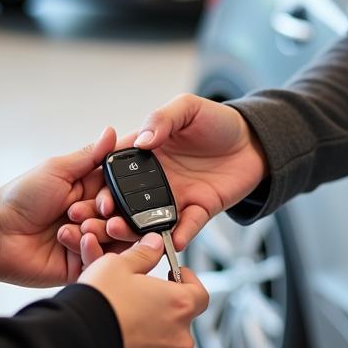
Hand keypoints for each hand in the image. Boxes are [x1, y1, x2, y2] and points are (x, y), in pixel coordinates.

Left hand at [0, 127, 115, 286]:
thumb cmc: (20, 197)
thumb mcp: (57, 170)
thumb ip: (90, 155)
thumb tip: (111, 133)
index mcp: (89, 189)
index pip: (120, 189)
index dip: (122, 191)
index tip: (115, 192)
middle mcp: (92, 214)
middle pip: (122, 215)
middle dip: (112, 213)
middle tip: (99, 210)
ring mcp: (88, 239)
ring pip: (115, 238)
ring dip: (101, 230)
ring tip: (80, 226)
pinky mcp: (81, 263)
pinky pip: (100, 260)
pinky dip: (91, 250)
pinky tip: (72, 240)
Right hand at [59, 94, 268, 253]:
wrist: (254, 139)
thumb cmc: (216, 120)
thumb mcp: (187, 108)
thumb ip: (162, 119)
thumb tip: (142, 141)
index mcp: (145, 152)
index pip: (116, 170)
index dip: (102, 184)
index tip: (93, 198)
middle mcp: (156, 178)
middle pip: (127, 201)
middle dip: (112, 215)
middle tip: (102, 225)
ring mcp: (176, 196)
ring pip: (150, 219)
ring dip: (137, 230)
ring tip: (127, 234)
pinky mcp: (199, 210)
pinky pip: (186, 226)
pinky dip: (179, 235)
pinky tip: (173, 240)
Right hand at [79, 232, 208, 347]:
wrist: (74, 342)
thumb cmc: (99, 302)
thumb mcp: (118, 264)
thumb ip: (144, 254)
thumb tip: (155, 245)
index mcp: (179, 305)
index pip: (200, 293)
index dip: (189, 282)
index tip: (174, 276)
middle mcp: (178, 338)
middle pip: (180, 320)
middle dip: (164, 309)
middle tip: (141, 299)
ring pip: (163, 345)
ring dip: (151, 334)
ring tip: (124, 321)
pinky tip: (117, 343)